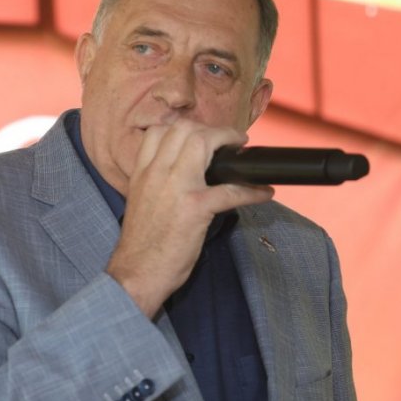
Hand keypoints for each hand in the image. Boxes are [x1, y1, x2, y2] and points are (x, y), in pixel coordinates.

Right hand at [106, 119, 273, 317]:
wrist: (136, 273)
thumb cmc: (140, 245)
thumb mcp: (139, 202)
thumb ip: (155, 182)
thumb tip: (182, 177)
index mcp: (141, 172)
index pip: (159, 131)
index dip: (184, 127)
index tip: (201, 135)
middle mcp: (157, 173)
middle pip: (185, 129)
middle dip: (211, 129)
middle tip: (227, 140)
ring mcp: (176, 187)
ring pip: (203, 142)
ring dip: (228, 140)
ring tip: (242, 149)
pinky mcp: (196, 208)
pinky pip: (231, 190)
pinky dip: (252, 190)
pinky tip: (263, 193)